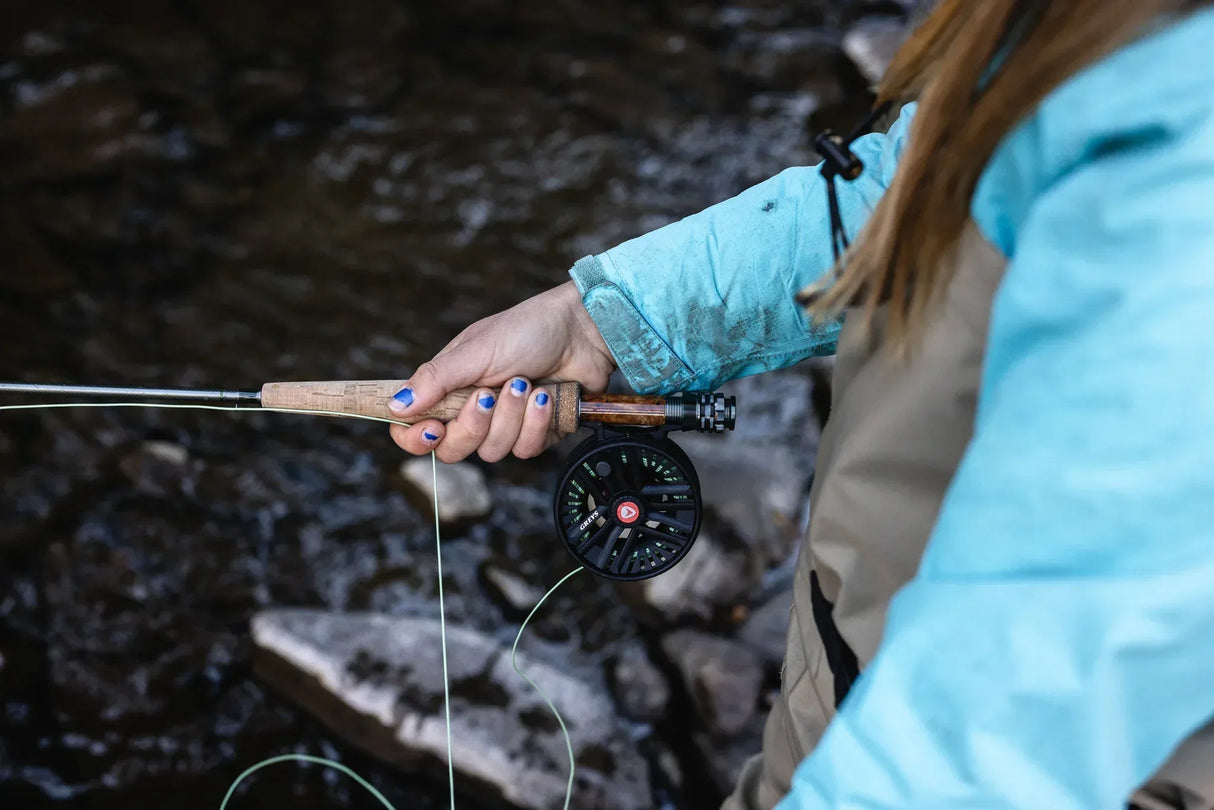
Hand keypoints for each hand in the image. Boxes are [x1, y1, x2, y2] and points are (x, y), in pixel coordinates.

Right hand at [388, 281, 615, 461]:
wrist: (582, 332)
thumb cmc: (528, 330)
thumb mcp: (476, 350)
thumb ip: (435, 379)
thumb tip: (396, 405)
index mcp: (449, 388)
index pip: (415, 429)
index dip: (417, 439)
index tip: (434, 428)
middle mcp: (473, 410)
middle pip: (453, 450)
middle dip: (474, 425)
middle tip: (489, 395)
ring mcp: (505, 424)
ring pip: (493, 451)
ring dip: (512, 417)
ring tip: (526, 384)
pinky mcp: (535, 433)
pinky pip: (526, 449)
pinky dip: (538, 422)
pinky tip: (547, 396)